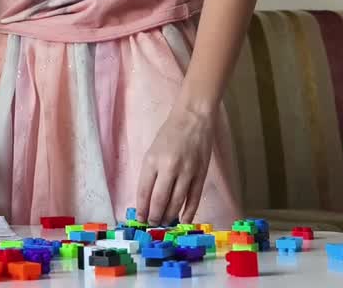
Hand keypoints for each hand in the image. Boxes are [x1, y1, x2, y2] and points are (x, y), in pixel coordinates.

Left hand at [135, 106, 214, 225]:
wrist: (194, 119)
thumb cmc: (170, 133)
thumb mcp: (152, 151)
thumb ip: (150, 173)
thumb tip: (147, 198)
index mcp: (152, 160)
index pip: (144, 191)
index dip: (142, 208)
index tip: (141, 219)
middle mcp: (169, 168)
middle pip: (160, 200)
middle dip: (155, 216)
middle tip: (153, 224)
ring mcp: (187, 172)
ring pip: (177, 202)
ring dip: (169, 216)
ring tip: (165, 223)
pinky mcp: (201, 174)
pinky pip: (194, 198)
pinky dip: (188, 212)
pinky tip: (183, 220)